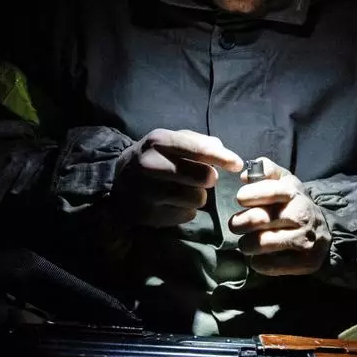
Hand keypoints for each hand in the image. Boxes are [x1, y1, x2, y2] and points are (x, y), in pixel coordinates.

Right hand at [113, 129, 243, 227]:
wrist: (119, 183)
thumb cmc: (153, 158)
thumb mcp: (169, 141)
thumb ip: (196, 141)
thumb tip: (220, 148)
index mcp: (157, 141)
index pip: (196, 148)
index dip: (221, 156)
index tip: (237, 164)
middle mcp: (150, 165)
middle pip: (202, 177)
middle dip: (208, 178)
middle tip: (202, 178)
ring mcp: (148, 192)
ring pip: (197, 198)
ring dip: (198, 196)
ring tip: (184, 190)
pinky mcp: (149, 215)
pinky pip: (187, 215)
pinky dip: (186, 210)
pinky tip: (173, 203)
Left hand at [229, 158, 330, 275]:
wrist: (322, 233)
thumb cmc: (294, 205)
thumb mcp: (286, 182)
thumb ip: (266, 171)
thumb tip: (245, 176)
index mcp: (294, 193)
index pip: (268, 192)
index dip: (248, 195)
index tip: (241, 199)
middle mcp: (300, 215)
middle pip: (259, 219)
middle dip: (239, 223)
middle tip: (236, 225)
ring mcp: (303, 240)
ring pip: (261, 243)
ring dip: (246, 244)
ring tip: (246, 243)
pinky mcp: (303, 262)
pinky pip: (268, 264)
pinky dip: (257, 262)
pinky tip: (259, 256)